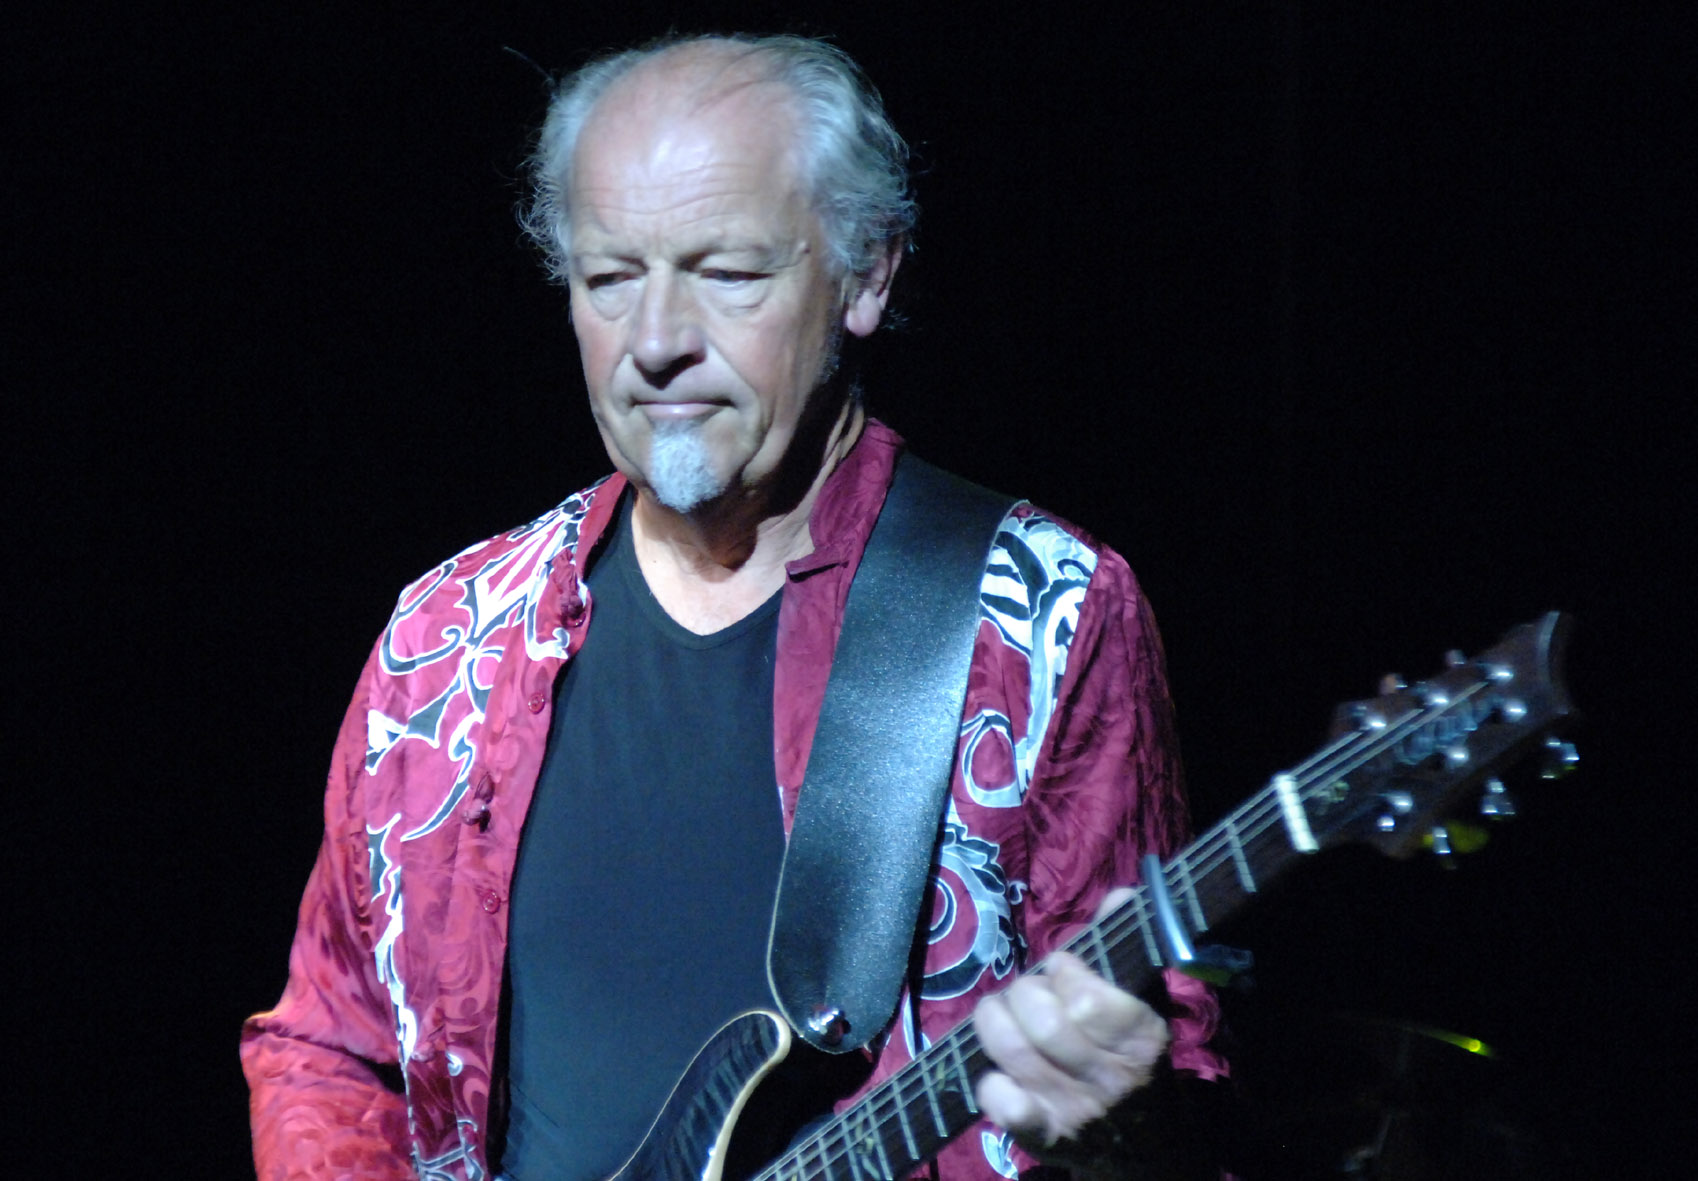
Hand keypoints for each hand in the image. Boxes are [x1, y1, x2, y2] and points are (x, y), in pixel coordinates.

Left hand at [970, 889, 1168, 1149]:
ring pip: (1012, 1051)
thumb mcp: (1144, 1003)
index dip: (1063, 972)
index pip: (1089, 999)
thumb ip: (1126, 946)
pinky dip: (990, 1080)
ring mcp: (1074, 1112)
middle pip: (1043, 1022)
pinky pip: (999, 1102)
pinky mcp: (1042, 1138)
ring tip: (1004, 1016)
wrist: (1149, 1148)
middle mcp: (1109, 1079)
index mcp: (1142, 1040)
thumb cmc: (1137, 1058)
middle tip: (1029, 994)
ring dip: (995, 1021)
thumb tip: (1120, 893)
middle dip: (1023, 993)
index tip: (1062, 970)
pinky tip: (1002, 1071)